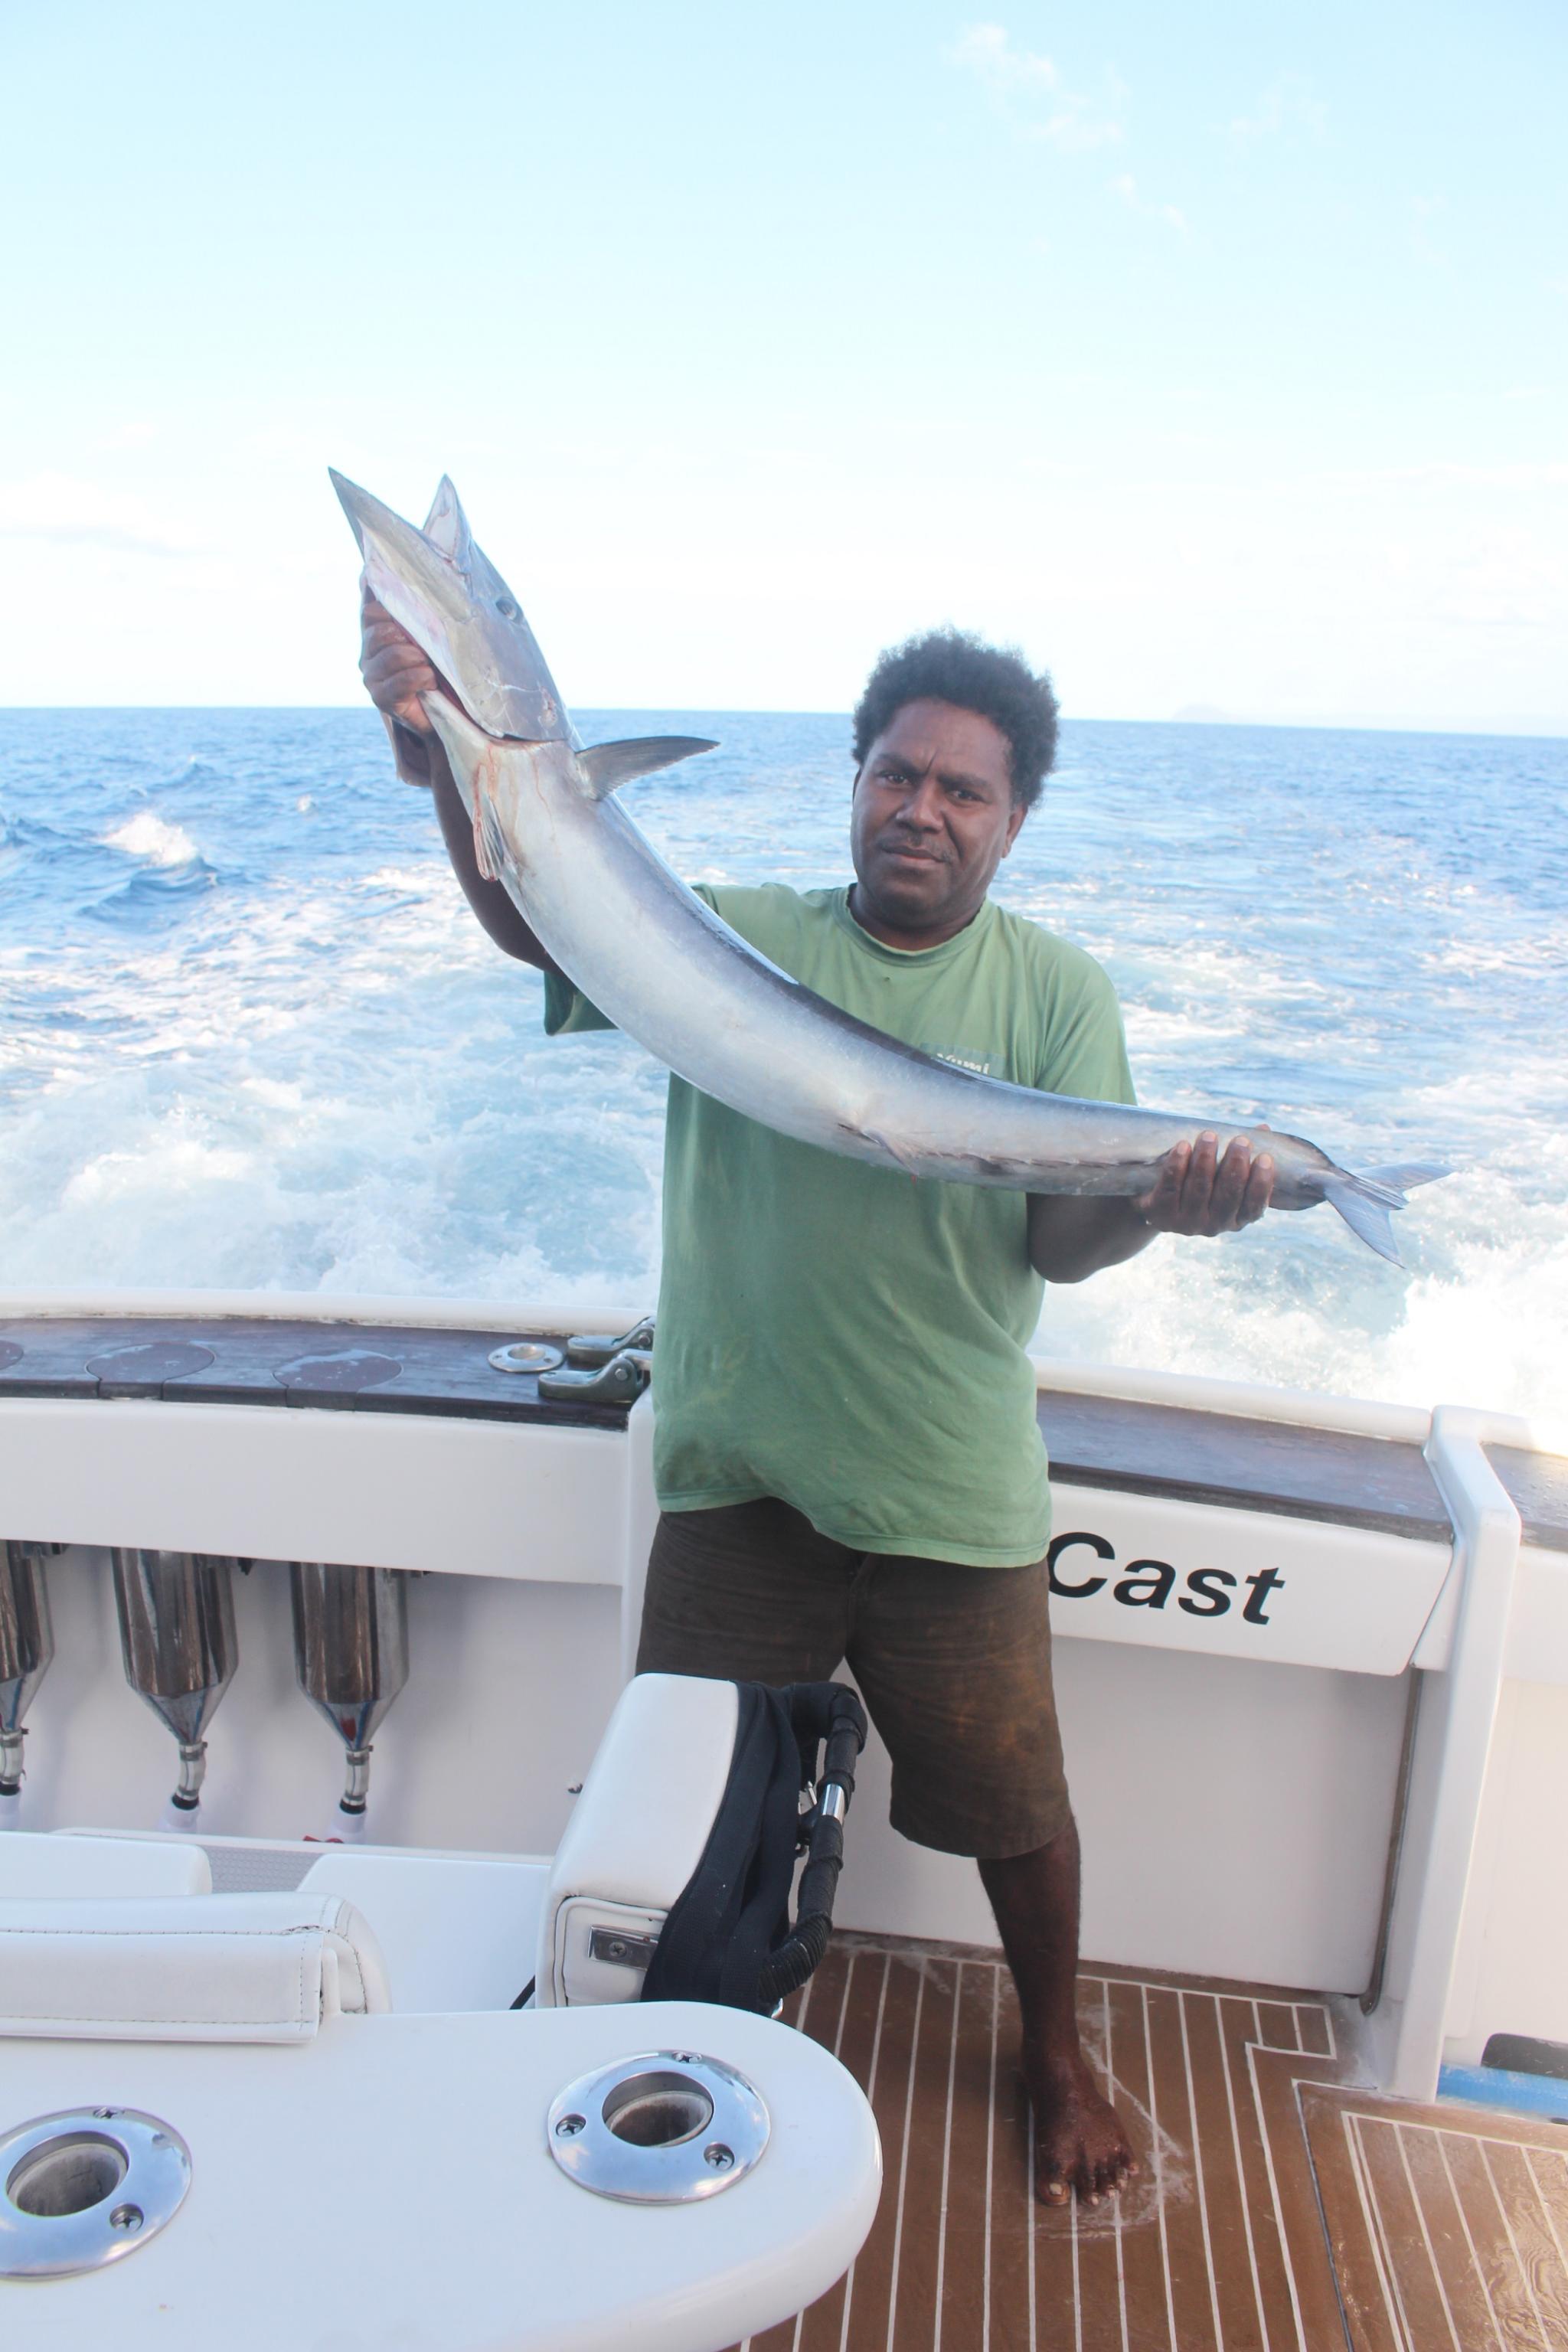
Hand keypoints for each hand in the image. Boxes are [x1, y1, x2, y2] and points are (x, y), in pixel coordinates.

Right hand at [359, 584, 443, 734]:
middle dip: (406, 636)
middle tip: (425, 647)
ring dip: (416, 658)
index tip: (410, 614)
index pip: (370, 612)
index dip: (388, 609)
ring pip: (391, 656)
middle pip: (379, 632)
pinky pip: (401, 681)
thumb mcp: (424, 634)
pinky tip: (430, 680)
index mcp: (374, 633)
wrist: (443, 709)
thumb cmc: (433, 665)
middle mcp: (367, 655)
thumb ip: (405, 607)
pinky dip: (421, 677)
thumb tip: (373, 572)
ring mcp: (372, 678)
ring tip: (429, 664)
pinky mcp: (382, 699)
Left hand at [1135, 1130, 1274, 1236]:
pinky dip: (1176, 1166)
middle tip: (1241, 1141)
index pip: (1254, 1207)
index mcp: (1237, 1219)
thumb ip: (1246, 1155)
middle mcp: (1214, 1226)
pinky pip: (1170, 1188)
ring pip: (1198, 1189)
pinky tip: (1182, 1146)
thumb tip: (1263, 1128)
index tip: (1265, 1158)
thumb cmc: (1203, 1182)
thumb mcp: (1224, 1173)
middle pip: (1227, 1195)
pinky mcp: (1161, 1215)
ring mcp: (1187, 1223)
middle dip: (1235, 1166)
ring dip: (1205, 1160)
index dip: (1261, 1184)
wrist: (1158, 1202)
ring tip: (1209, 1136)